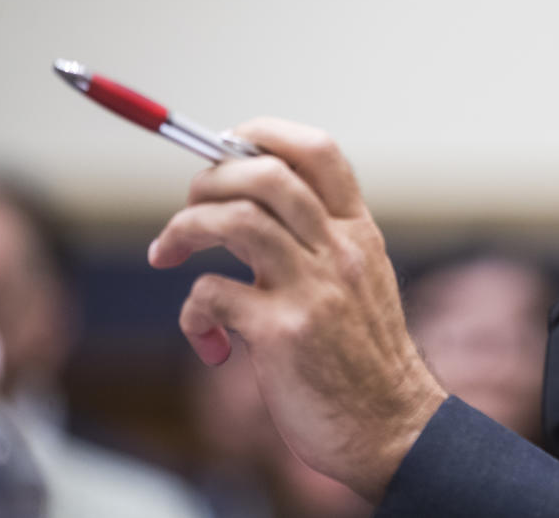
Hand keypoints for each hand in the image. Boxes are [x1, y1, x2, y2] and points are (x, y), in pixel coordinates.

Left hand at [149, 117, 446, 503]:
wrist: (391, 425)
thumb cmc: (363, 356)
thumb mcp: (359, 280)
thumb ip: (317, 241)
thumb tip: (245, 204)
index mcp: (358, 231)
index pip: (318, 149)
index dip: (262, 133)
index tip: (226, 148)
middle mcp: (340, 250)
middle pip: (266, 174)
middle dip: (209, 178)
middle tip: (190, 207)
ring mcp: (314, 288)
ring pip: (235, 220)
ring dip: (183, 228)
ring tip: (167, 253)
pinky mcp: (283, 332)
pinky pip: (211, 295)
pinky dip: (192, 313)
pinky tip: (209, 339)